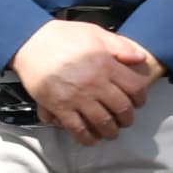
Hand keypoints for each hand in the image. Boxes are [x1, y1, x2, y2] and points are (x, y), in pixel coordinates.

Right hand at [15, 18, 158, 140]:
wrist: (31, 42)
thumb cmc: (63, 36)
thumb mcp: (95, 33)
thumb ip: (120, 46)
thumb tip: (140, 58)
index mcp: (106, 65)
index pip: (135, 88)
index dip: (140, 98)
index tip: (138, 102)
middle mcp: (95, 84)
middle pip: (122, 109)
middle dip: (127, 118)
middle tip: (125, 120)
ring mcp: (77, 97)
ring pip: (103, 123)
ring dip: (110, 131)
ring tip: (110, 132)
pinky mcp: (60, 107)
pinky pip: (77, 129)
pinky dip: (86, 138)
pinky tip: (90, 139)